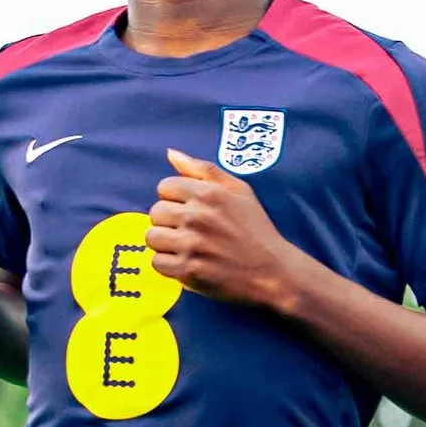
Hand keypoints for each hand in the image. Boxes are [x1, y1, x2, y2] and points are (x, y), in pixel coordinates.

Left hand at [148, 149, 300, 310]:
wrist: (273, 272)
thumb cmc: (257, 230)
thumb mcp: (240, 191)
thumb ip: (204, 169)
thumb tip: (171, 154)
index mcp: (208, 193)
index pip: (164, 187)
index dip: (174, 199)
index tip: (189, 210)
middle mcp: (197, 216)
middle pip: (155, 212)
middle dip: (169, 222)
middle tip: (188, 231)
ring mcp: (191, 244)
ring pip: (152, 237)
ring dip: (165, 244)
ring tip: (185, 248)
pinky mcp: (188, 270)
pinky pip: (157, 262)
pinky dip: (168, 265)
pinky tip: (186, 263)